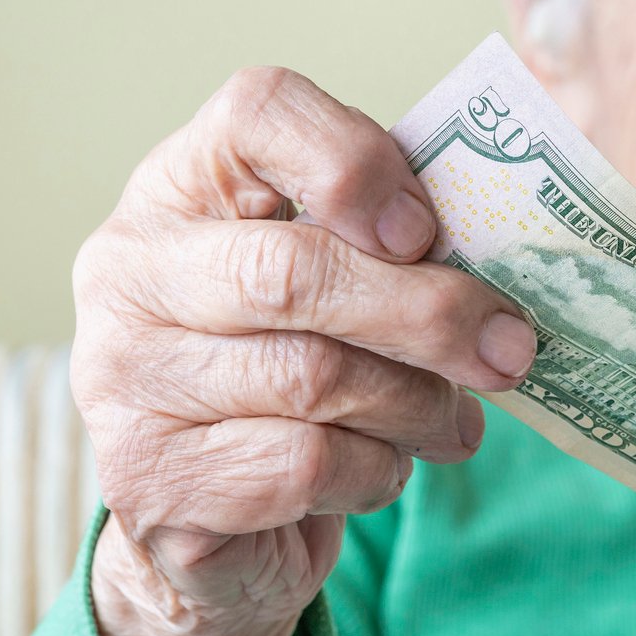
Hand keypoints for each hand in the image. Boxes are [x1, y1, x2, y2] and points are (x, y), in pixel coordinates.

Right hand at [71, 66, 537, 635]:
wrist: (209, 523)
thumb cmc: (291, 368)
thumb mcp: (335, 280)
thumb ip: (392, 244)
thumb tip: (504, 261)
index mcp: (178, 187)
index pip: (256, 112)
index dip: (357, 161)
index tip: (427, 229)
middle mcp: (128, 273)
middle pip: (292, 270)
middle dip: (426, 312)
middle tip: (511, 348)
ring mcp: (124, 383)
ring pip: (314, 380)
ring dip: (417, 406)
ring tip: (451, 420)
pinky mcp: (150, 486)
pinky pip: (308, 468)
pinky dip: (377, 471)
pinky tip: (381, 468)